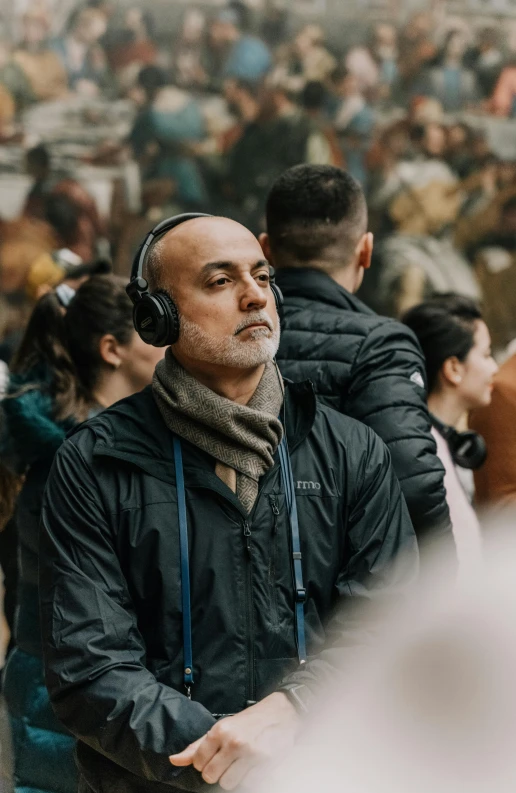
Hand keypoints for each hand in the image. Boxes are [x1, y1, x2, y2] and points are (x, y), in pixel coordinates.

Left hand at [169, 692, 299, 789]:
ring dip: (232, 778)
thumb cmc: (248, 722)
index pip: (198, 762)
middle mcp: (234, 742)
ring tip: (239, 764)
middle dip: (216, 772)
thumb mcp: (222, 727)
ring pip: (228, 784)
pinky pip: (248, 784)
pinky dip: (248, 779)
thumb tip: (174, 760)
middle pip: (210, 776)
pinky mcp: (266, 763)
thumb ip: (198, 746)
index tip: (212, 757)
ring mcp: (251, 754)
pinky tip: (252, 766)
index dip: (203, 763)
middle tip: (226, 762)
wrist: (280, 714)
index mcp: (220, 731)